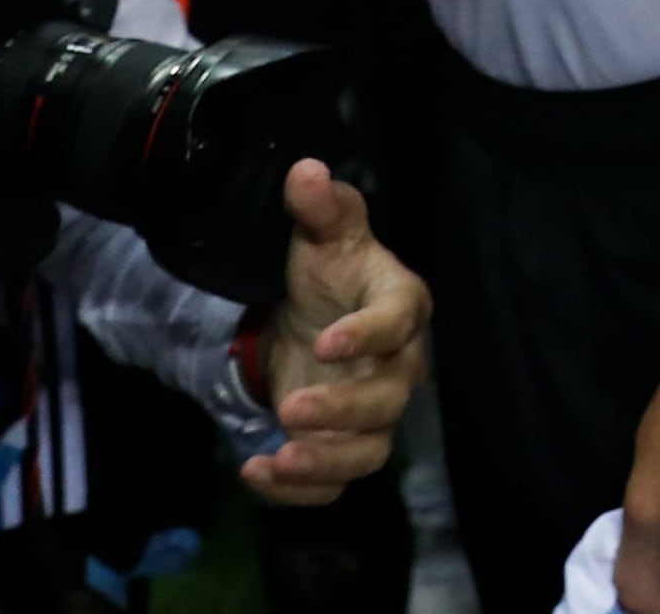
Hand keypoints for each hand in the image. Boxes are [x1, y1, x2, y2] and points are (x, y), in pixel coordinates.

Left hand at [244, 159, 428, 506]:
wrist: (313, 320)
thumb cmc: (328, 273)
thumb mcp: (322, 236)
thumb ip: (320, 208)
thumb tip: (304, 170)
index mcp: (401, 305)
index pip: (402, 320)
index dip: (370, 334)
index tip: (325, 341)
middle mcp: (398, 365)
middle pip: (389, 399)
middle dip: (344, 410)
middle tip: (291, 407)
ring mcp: (373, 412)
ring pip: (369, 450)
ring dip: (328, 461)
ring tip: (280, 457)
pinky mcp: (343, 445)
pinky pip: (335, 481)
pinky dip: (300, 489)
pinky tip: (257, 470)